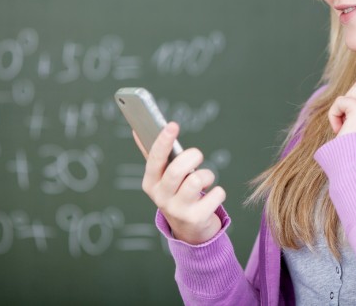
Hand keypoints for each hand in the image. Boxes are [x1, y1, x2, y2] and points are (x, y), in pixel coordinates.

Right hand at [134, 122, 225, 244]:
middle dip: (192, 156)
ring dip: (207, 175)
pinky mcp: (196, 218)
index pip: (154, 160)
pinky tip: (212, 196)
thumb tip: (137, 130)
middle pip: (176, 170)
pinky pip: (216, 194)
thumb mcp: (162, 178)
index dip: (163, 141)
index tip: (173, 125)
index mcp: (150, 183)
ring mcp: (178, 210)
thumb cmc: (176, 194)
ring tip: (205, 180)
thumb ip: (154, 155)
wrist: (189, 230)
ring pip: (197, 180)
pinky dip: (219, 192)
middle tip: (197, 156)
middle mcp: (161, 198)